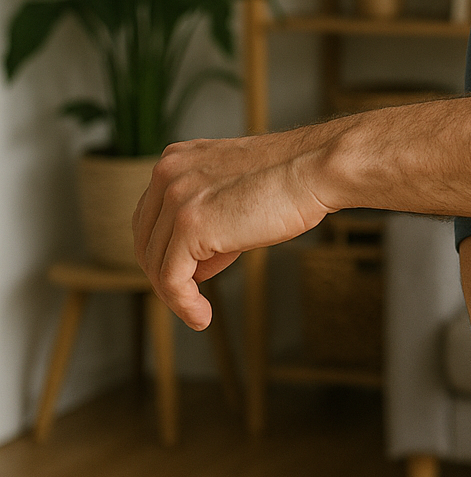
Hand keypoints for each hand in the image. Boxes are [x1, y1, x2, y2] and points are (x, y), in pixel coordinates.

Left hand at [133, 124, 343, 328]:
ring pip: (156, 264)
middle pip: (145, 240)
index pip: (150, 216)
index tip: (188, 273)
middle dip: (165, 273)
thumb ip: (209, 217)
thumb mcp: (236, 192)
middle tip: (191, 295)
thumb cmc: (293, 180)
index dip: (165, 250)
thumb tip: (197, 264)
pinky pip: (172, 280)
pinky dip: (183, 305)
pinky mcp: (190, 226)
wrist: (318, 169)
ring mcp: (176, 198)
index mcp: (175, 160)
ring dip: (176, 294)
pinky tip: (201, 317)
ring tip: (199, 312)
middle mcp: (168, 174)